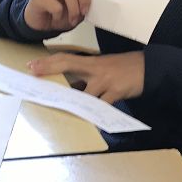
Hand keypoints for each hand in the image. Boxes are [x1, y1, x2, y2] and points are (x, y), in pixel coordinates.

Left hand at [27, 51, 144, 104]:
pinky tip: (90, 122)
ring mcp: (106, 80)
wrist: (149, 68)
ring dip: (72, 101)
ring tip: (58, 106)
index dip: (49, 61)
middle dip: (50, 68)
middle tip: (33, 72)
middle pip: (68, 64)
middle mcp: (96, 69)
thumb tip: (71, 91)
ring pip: (84, 92)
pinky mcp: (116, 92)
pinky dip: (95, 115)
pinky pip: (102, 106)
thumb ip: (88, 79)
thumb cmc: (124, 68)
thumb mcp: (104, 69)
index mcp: (92, 62)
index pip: (66, 58)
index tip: (32, 65)